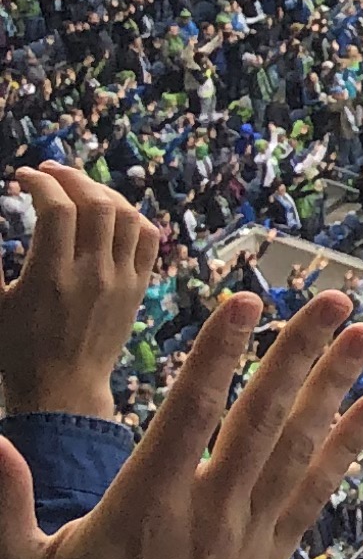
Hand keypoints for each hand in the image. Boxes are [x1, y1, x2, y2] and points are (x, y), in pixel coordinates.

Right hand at [0, 167, 161, 419]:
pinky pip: (148, 239)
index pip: (56, 208)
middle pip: (96, 204)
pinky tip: (111, 209)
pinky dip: (132, 215)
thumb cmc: (18, 348)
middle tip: (49, 170)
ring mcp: (121, 281)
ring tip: (78, 184)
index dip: (40, 183)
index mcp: (51, 276)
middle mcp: (92, 274)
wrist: (63, 388)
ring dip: (102, 190)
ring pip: (126, 216)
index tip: (21, 176)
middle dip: (71, 177)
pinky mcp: (138, 289)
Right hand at [0, 293, 362, 558]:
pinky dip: (348, 449)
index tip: (246, 302)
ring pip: (298, 448)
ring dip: (335, 386)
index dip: (219, 354)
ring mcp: (244, 535)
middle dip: (300, 353)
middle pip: (261, 418)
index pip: (188, 412)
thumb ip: (2, 502)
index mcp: (144, 504)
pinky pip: (316, 494)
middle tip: (337, 299)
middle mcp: (206, 512)